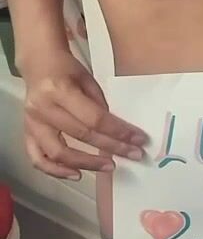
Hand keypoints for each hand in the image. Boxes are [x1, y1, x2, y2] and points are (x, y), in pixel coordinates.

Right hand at [21, 49, 146, 179]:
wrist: (37, 63)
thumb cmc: (66, 70)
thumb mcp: (88, 80)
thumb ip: (99, 105)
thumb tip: (118, 132)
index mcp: (60, 90)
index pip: (94, 118)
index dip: (119, 131)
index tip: (139, 140)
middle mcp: (43, 108)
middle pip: (81, 135)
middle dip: (112, 147)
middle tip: (133, 155)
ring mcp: (32, 122)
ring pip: (58, 153)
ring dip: (87, 164)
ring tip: (109, 167)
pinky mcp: (27, 132)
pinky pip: (38, 158)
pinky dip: (56, 171)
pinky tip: (76, 174)